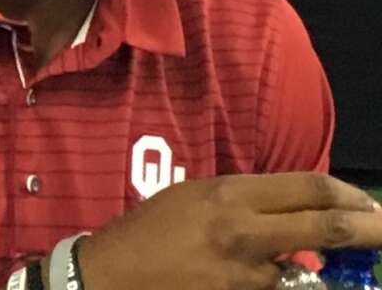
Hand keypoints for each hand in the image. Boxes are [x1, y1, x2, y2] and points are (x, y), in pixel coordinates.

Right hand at [77, 173, 381, 289]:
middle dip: (367, 229)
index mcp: (230, 195)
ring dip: (305, 269)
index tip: (367, 203)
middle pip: (325, 227)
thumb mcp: (195, 197)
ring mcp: (245, 277)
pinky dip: (273, 285)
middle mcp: (245, 233)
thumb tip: (292, 214)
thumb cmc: (150, 228)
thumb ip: (245, 204)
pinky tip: (245, 276)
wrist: (113, 276)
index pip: (309, 189)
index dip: (348, 195)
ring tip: (272, 258)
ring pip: (300, 272)